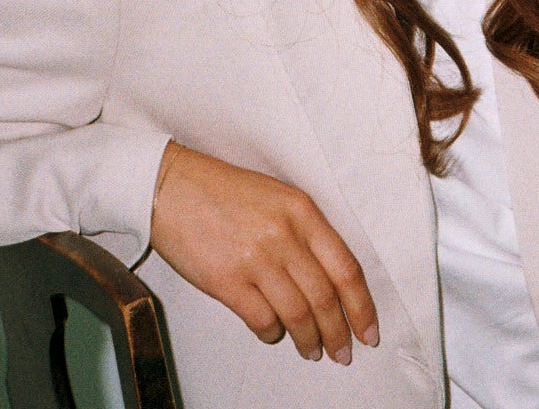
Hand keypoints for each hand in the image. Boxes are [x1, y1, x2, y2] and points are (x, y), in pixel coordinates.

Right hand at [149, 140, 379, 363]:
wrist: (171, 187)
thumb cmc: (221, 191)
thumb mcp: (277, 197)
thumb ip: (305, 232)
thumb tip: (327, 280)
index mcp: (302, 212)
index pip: (346, 268)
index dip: (362, 306)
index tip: (368, 329)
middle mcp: (284, 235)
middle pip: (325, 298)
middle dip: (339, 332)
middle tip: (342, 352)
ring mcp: (255, 259)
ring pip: (297, 315)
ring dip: (308, 340)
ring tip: (312, 350)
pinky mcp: (227, 281)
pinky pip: (262, 320)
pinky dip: (272, 333)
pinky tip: (274, 333)